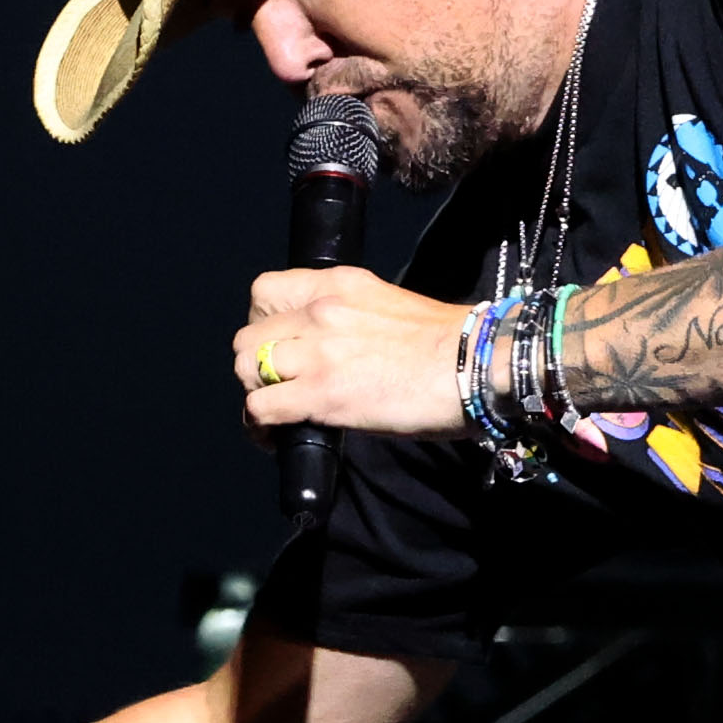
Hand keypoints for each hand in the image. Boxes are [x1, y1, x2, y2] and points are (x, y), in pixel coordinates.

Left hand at [234, 266, 465, 440]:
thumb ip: (351, 319)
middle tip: (280, 386)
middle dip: (257, 365)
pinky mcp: (321, 392)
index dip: (262, 323)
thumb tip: (332, 350)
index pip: (265, 291)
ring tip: (278, 413)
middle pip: (248, 336)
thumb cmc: (450, 344)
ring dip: (258, 394)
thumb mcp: (390, 307)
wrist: (475, 365)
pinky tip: (273, 438)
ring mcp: (317, 351)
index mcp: (337, 284)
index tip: (277, 345)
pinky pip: (260, 408)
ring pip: (248, 369)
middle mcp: (319, 311)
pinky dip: (259, 427)